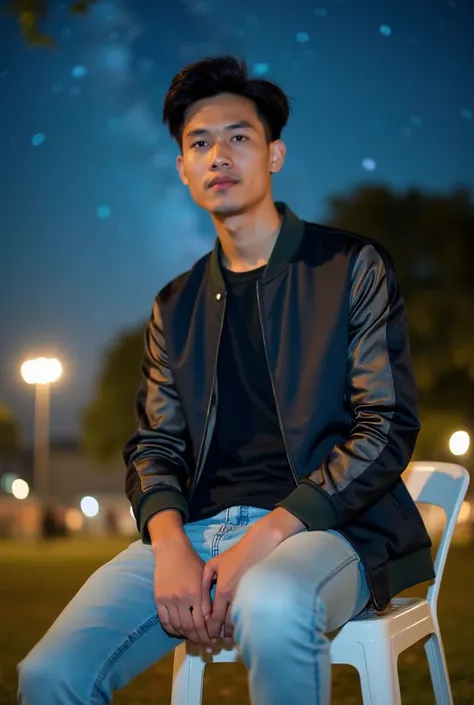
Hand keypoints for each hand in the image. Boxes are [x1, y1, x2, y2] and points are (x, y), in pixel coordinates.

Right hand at [153, 533, 212, 645]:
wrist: (171, 550)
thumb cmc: (191, 561)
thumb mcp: (204, 577)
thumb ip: (207, 597)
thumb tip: (211, 618)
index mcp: (196, 593)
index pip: (202, 622)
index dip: (208, 634)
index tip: (213, 640)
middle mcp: (182, 599)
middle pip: (190, 628)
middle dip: (199, 639)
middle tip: (205, 646)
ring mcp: (169, 600)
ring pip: (178, 627)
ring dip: (187, 637)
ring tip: (194, 641)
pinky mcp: (159, 599)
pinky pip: (165, 621)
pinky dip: (172, 630)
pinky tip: (179, 633)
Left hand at [202, 508, 304, 641]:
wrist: (256, 549)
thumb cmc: (233, 556)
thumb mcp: (212, 565)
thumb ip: (204, 582)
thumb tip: (200, 600)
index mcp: (222, 591)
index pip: (214, 618)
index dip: (210, 630)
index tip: (207, 636)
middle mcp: (233, 598)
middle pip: (225, 625)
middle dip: (220, 635)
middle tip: (215, 642)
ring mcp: (245, 599)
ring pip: (237, 622)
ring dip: (231, 633)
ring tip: (226, 639)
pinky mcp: (254, 598)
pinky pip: (245, 615)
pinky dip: (240, 624)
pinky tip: (237, 627)